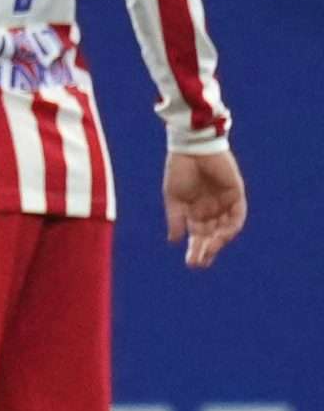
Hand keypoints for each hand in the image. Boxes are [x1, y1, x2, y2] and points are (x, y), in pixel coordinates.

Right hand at [164, 148, 245, 268]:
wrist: (192, 148)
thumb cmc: (180, 170)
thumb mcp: (174, 198)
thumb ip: (176, 219)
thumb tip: (174, 241)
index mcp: (195, 211)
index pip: (198, 236)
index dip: (195, 250)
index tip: (192, 263)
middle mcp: (211, 210)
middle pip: (211, 236)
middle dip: (205, 250)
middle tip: (198, 263)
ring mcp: (224, 203)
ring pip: (224, 229)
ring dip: (218, 242)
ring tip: (208, 251)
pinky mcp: (236, 194)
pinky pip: (236, 216)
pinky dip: (230, 228)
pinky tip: (220, 236)